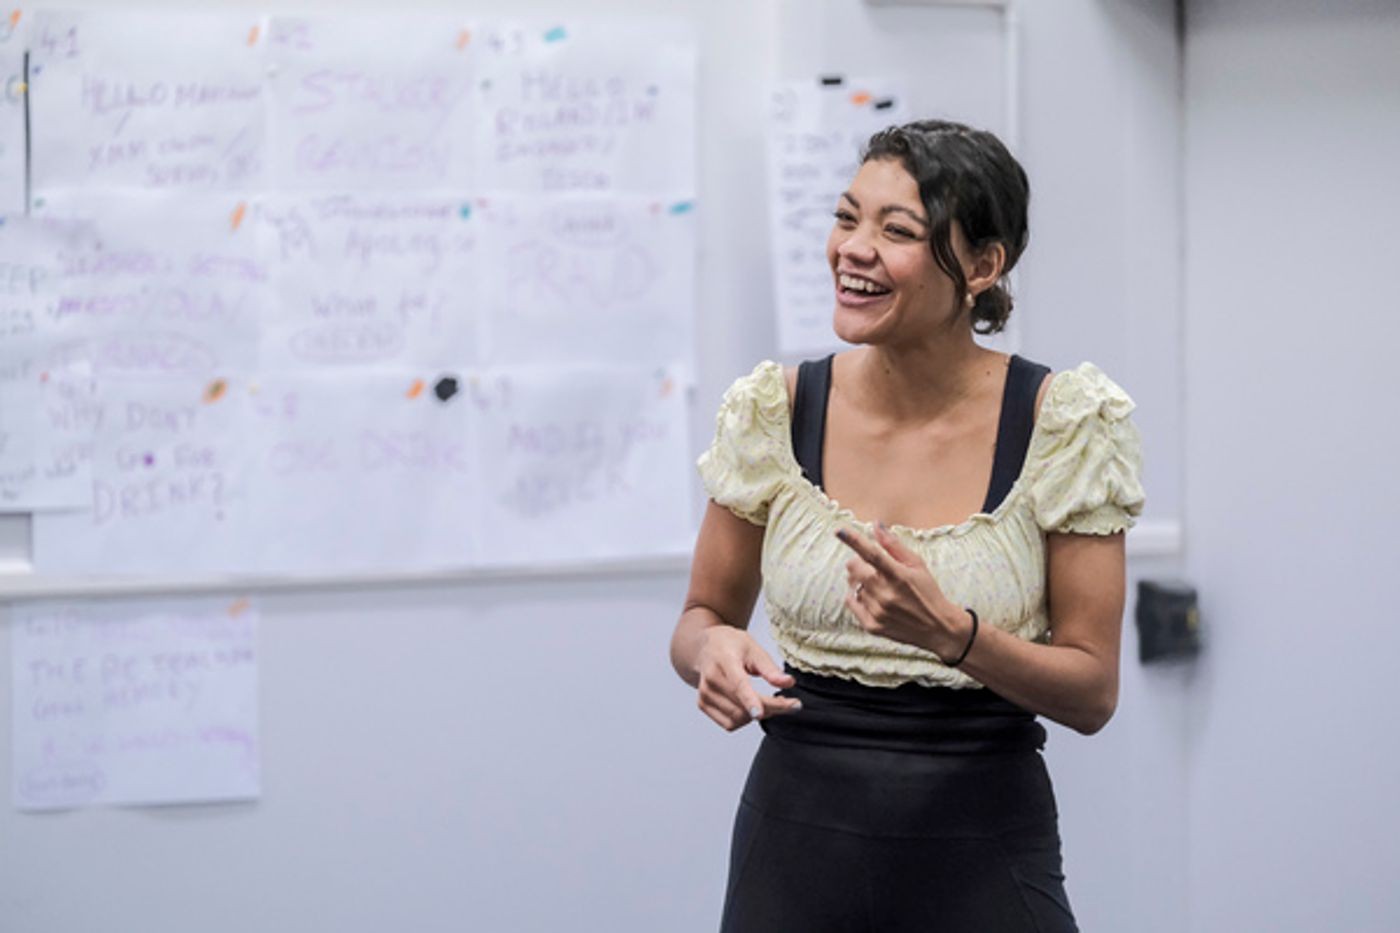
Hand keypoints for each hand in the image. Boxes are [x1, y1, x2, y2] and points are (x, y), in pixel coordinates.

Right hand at [694, 626, 800, 730]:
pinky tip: (753, 707)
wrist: (706, 648)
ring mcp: (705, 694)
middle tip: (791, 704)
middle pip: (743, 705)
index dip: (749, 700)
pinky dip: (746, 719)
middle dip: (772, 708)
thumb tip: (788, 682)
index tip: (759, 714)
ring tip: (771, 702)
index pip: (737, 684)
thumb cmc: (731, 646)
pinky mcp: (704, 705)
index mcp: (725, 660)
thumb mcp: (754, 648)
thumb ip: (770, 668)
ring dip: (760, 715)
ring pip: (738, 718)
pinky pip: (730, 723)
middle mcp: (711, 679)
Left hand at [837, 523, 967, 657]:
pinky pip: (851, 602)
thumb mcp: (917, 564)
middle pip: (853, 568)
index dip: (854, 541)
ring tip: (879, 586)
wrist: (938, 628)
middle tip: (870, 566)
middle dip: (858, 562)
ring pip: (853, 585)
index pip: (872, 554)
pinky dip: (857, 597)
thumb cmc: (928, 592)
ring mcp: (877, 611)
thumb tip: (876, 525)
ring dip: (861, 582)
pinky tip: (873, 598)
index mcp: (898, 576)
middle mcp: (886, 594)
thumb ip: (894, 545)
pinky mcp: (872, 626)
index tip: (839, 530)